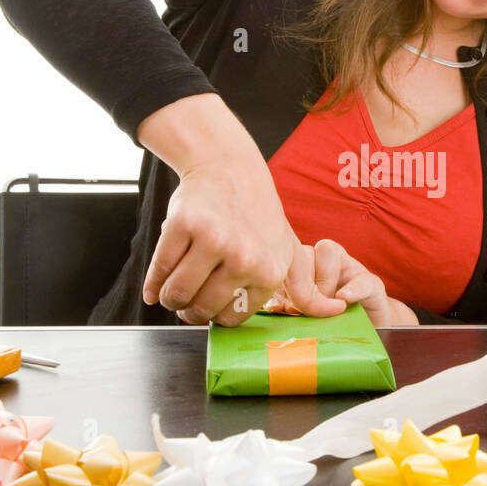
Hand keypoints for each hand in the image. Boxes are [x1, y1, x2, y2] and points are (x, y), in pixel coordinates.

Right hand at [138, 96, 294, 325]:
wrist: (231, 168)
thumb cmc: (259, 215)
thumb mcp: (289, 250)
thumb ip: (306, 287)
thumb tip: (334, 311)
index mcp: (269, 270)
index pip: (231, 317)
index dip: (215, 317)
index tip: (208, 309)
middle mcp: (243, 258)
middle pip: (201, 308)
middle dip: (189, 312)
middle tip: (184, 304)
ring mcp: (212, 240)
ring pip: (177, 293)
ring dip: (169, 300)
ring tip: (171, 294)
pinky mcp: (183, 225)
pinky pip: (159, 269)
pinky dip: (152, 284)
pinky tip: (154, 288)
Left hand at [267, 238, 418, 326]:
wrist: (367, 333)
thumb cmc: (329, 322)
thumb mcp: (302, 315)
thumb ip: (286, 305)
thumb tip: (269, 306)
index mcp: (304, 268)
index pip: (285, 259)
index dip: (281, 281)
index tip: (281, 307)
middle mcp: (323, 262)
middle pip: (304, 251)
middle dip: (300, 281)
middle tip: (301, 309)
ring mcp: (348, 268)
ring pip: (328, 252)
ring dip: (322, 280)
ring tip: (324, 306)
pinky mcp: (372, 282)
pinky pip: (361, 277)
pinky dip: (352, 289)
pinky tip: (344, 301)